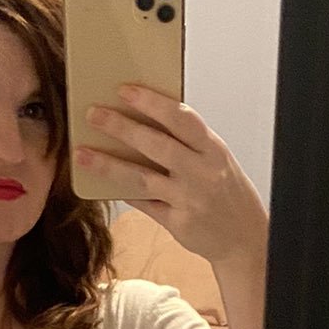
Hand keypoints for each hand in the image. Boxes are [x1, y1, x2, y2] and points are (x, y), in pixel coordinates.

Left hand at [75, 87, 268, 274]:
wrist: (246, 238)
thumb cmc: (228, 193)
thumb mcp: (217, 160)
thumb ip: (188, 143)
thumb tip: (146, 120)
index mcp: (213, 150)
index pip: (181, 118)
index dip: (152, 103)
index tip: (125, 90)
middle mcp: (202, 173)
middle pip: (156, 144)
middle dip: (122, 127)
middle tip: (94, 114)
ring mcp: (189, 200)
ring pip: (142, 177)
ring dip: (109, 164)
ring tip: (82, 153)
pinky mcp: (178, 223)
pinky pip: (144, 204)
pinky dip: (122, 192)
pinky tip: (102, 183)